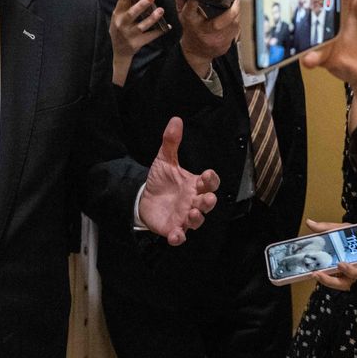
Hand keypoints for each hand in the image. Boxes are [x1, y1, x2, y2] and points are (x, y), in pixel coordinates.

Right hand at [109, 0, 165, 84]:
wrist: (119, 51)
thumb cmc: (119, 29)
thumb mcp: (118, 17)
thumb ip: (125, 5)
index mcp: (117, 15)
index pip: (121, 1)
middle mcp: (122, 25)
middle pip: (132, 14)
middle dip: (141, 5)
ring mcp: (129, 35)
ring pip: (142, 26)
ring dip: (152, 18)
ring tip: (161, 10)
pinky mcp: (137, 43)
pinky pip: (150, 37)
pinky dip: (159, 32)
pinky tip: (167, 27)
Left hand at [138, 117, 219, 244]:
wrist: (145, 199)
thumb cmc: (161, 181)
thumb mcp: (164, 160)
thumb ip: (171, 142)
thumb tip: (175, 120)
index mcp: (194, 184)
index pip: (209, 182)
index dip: (211, 179)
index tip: (207, 175)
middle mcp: (193, 201)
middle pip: (207, 203)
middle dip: (209, 202)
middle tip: (207, 198)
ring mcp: (184, 216)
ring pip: (197, 220)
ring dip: (196, 218)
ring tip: (191, 213)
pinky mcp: (173, 228)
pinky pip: (180, 236)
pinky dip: (179, 237)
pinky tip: (175, 236)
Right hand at [173, 0, 239, 77]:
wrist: (196, 52)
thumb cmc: (191, 31)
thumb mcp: (183, 14)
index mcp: (191, 22)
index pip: (189, 12)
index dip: (191, 3)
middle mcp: (203, 33)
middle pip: (218, 24)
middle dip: (231, 12)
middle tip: (238, 1)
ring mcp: (215, 41)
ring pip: (232, 27)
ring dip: (238, 15)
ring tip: (241, 5)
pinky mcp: (225, 45)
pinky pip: (237, 32)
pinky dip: (239, 23)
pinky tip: (240, 16)